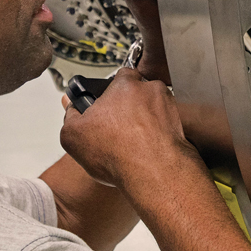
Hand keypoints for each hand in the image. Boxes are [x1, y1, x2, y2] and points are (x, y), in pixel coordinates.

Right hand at [59, 68, 196, 187]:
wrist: (154, 172)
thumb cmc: (119, 152)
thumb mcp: (73, 135)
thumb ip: (70, 116)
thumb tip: (73, 111)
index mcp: (124, 83)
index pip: (116, 78)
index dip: (108, 95)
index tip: (104, 109)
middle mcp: (150, 89)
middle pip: (135, 94)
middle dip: (127, 109)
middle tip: (118, 130)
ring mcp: (168, 105)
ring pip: (151, 109)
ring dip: (145, 121)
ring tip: (133, 142)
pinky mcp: (180, 124)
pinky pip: (165, 125)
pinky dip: (157, 134)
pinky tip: (146, 148)